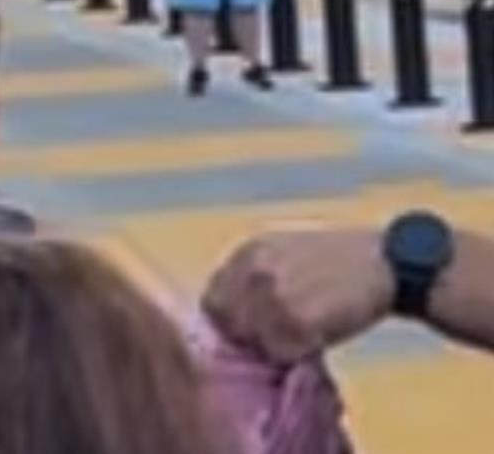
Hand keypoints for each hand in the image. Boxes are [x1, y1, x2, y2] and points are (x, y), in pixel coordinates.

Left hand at [202, 229, 394, 363]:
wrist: (392, 260)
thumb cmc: (341, 261)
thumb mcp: (287, 253)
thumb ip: (254, 277)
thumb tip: (228, 317)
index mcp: (249, 251)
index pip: (213, 300)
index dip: (229, 320)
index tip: (247, 330)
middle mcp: (254, 270)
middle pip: (227, 324)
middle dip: (247, 336)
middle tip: (278, 339)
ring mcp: (273, 295)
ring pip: (252, 341)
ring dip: (273, 347)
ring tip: (302, 335)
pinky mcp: (295, 320)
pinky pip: (282, 352)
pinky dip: (297, 353)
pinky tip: (319, 337)